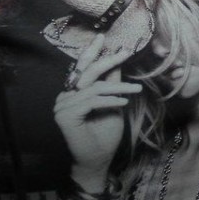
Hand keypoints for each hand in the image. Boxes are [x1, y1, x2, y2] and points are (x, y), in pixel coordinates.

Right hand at [54, 33, 142, 191]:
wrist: (98, 161)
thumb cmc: (105, 135)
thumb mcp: (113, 103)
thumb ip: (111, 84)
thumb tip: (117, 61)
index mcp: (73, 92)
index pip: (83, 69)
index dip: (93, 53)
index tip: (104, 38)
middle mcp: (65, 96)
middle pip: (87, 72)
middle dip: (106, 60)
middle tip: (124, 52)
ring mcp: (62, 106)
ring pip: (95, 88)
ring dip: (118, 88)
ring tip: (135, 90)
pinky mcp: (65, 116)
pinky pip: (92, 101)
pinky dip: (109, 101)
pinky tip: (123, 103)